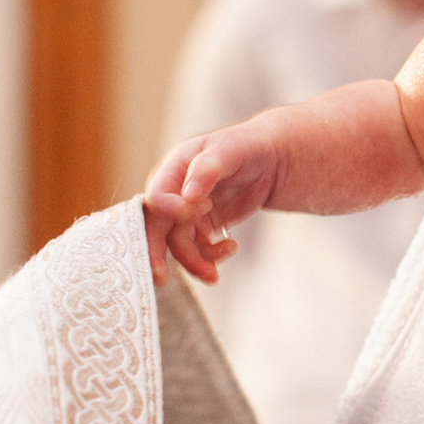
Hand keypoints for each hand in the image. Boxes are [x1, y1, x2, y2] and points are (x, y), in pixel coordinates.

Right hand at [141, 121, 282, 283]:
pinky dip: (210, 257)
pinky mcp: (201, 227)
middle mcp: (173, 193)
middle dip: (155, 253)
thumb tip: (188, 195)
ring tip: (213, 275)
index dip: (170, 211)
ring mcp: (186, 213)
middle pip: (156, 227)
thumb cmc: (244, 146)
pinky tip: (231, 248)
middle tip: (160, 277)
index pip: (157, 197)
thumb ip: (207, 170)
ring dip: (193, 263)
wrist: (267, 159)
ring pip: (178, 245)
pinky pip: (198, 250)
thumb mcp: (229, 150)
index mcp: (173, 170)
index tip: (197, 211)